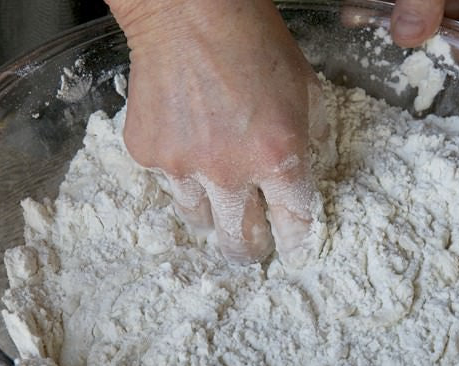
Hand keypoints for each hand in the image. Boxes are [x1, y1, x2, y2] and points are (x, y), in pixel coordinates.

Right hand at [107, 0, 325, 263]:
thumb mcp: (305, 88)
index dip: (293, 242)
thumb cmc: (254, 40)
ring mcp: (184, 166)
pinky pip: (168, 180)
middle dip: (248, 249)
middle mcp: (230, 171)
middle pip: (239, 241)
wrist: (188, 10)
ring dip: (210, 209)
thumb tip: (302, 173)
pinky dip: (179, 170)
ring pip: (198, 217)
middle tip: (249, 243)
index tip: (290, 249)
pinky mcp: (149, 154)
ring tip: (214, 184)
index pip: (292, 223)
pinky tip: (186, 138)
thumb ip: (308, 138)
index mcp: (278, 156)